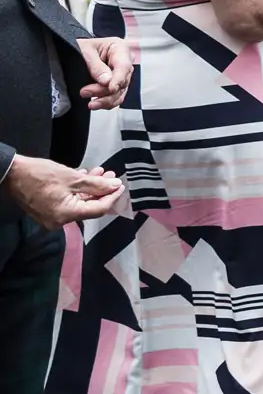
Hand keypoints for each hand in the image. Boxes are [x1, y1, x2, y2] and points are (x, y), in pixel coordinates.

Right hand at [1, 155, 120, 228]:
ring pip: (79, 203)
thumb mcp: (72, 177)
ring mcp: (52, 217)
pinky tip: (85, 177)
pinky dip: (77, 191)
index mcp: (66, 215)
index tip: (121, 186)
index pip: (98, 210)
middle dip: (101, 190)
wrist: (11, 172)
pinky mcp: (47, 211)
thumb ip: (96, 184)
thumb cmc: (39, 174)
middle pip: (89, 207)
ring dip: (90, 188)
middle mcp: (59, 221)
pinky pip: (68, 202)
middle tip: (111, 176)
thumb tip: (115, 185)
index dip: (111, 197)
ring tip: (100, 172)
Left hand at [75, 37, 131, 109]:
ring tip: (90, 102)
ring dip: (105, 100)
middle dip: (104, 90)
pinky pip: (116, 97)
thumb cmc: (80, 46)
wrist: (73, 50)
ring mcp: (121, 74)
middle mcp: (124, 62)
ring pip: (120, 92)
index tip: (111, 88)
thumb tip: (106, 81)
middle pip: (122, 81)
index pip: (124, 66)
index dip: (119, 79)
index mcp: (120, 48)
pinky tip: (96, 103)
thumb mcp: (84, 51)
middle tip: (86, 92)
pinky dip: (106, 103)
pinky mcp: (116, 85)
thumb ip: (96, 66)